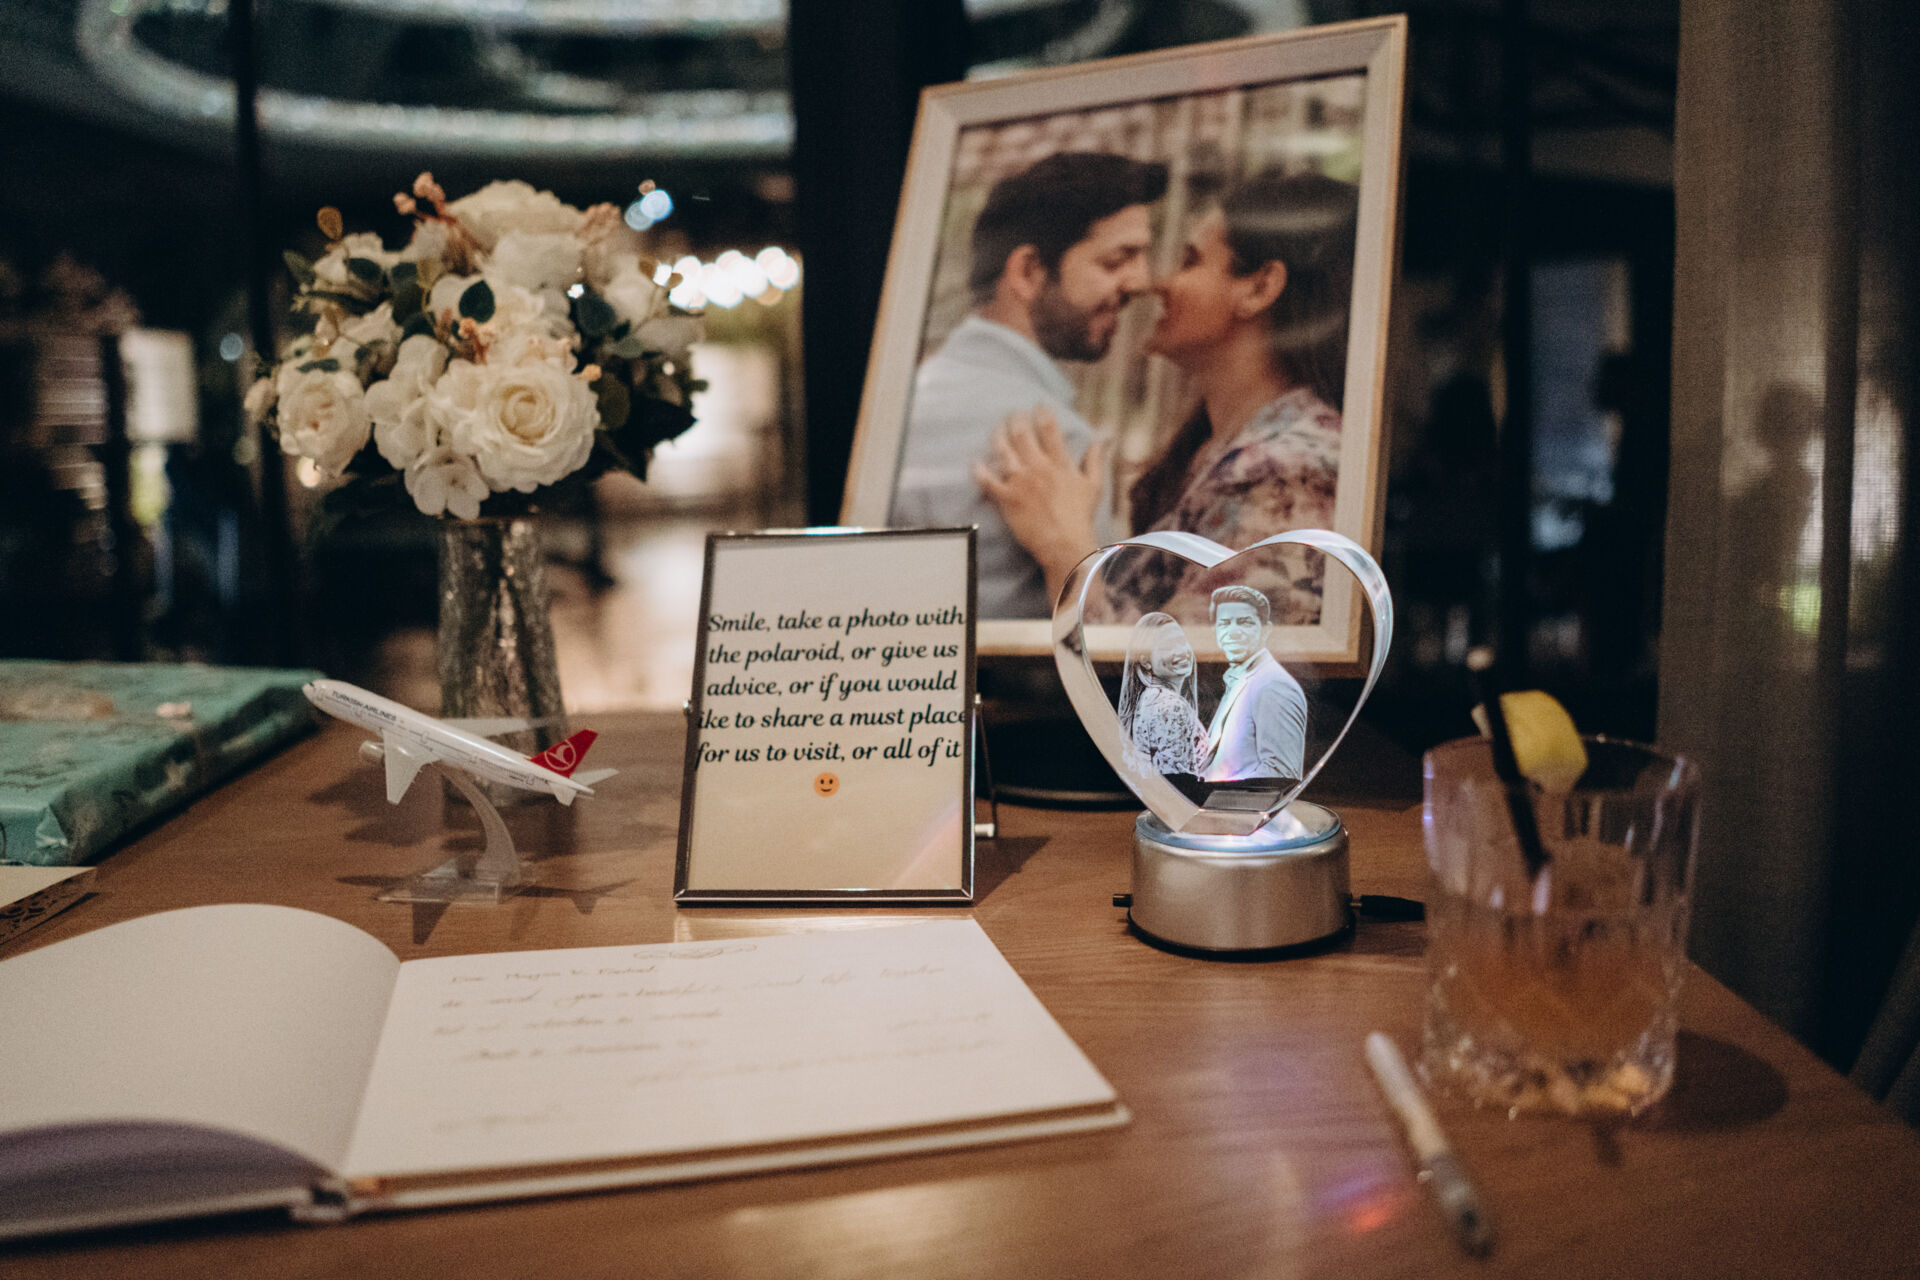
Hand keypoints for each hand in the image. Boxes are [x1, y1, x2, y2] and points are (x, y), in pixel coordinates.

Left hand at [974, 406, 1107, 605]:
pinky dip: (980, 470)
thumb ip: (1096, 459)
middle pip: (1022, 434)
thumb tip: (1104, 437)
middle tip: (1013, 414)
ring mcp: (1020, 482)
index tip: (1038, 406)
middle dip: (1016, 420)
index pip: (1049, 430)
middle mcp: (1038, 467)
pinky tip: (975, 462)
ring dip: (998, 436)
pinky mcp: (1007, 498)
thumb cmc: (1080, 516)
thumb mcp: (1094, 485)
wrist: (1065, 543)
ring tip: (996, 429)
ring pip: (1003, 450)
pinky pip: (988, 480)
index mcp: (1059, 463)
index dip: (1042, 414)